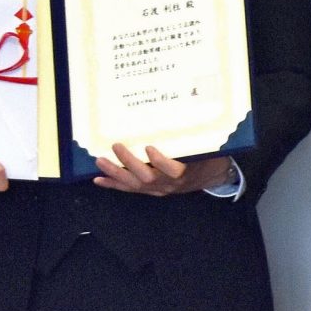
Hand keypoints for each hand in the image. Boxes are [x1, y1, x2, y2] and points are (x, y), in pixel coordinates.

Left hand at [94, 144, 235, 196]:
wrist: (211, 177)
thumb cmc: (208, 158)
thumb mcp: (208, 149)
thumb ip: (195, 141)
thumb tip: (182, 118)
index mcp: (185, 173)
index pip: (172, 170)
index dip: (160, 161)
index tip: (149, 147)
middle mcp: (170, 184)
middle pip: (147, 177)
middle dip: (129, 162)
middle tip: (116, 146)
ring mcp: (159, 189)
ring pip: (135, 184)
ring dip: (115, 173)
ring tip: (100, 161)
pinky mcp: (151, 191)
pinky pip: (131, 190)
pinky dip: (114, 184)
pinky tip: (99, 179)